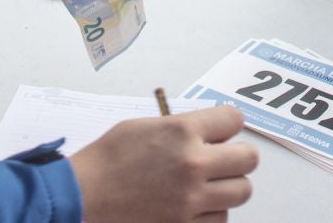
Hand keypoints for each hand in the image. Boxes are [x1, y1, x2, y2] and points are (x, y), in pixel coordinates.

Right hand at [69, 106, 256, 222]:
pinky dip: (212, 212)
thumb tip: (207, 130)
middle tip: (222, 159)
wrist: (84, 195)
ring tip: (209, 184)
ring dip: (229, 186)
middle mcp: (193, 163)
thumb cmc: (108, 159)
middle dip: (237, 157)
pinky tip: (195, 205)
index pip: (234, 119)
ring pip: (242, 191)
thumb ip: (181, 127)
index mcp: (182, 132)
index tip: (221, 131)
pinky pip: (221, 218)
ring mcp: (191, 198)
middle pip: (248, 158)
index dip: (227, 125)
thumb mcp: (145, 126)